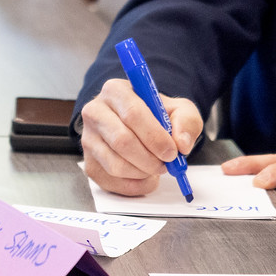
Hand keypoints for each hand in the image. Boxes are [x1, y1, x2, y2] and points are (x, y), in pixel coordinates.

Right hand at [80, 77, 202, 195]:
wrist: (138, 125)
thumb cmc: (156, 115)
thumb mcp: (179, 110)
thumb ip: (186, 122)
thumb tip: (181, 144)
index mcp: (115, 91)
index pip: (132, 114)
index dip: (155, 137)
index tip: (172, 152)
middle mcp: (95, 112)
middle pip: (122, 141)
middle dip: (150, 159)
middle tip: (166, 164)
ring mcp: (88, 139)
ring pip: (116, 165)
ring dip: (144, 173)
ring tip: (156, 166)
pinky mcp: (89, 163)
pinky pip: (112, 181)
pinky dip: (135, 184)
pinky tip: (144, 174)